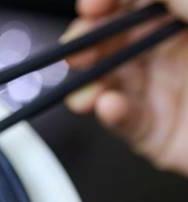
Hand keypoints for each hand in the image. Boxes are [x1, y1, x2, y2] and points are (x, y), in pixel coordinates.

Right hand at [63, 0, 187, 175]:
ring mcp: (165, 93)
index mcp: (185, 20)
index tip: (92, 8)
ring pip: (108, 83)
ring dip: (89, 85)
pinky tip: (109, 106)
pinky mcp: (159, 134)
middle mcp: (174, 53)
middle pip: (112, 42)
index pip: (133, 5)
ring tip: (87, 92)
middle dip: (87, 46)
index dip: (106, 4)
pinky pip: (125, 122)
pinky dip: (112, 115)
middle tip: (78, 53)